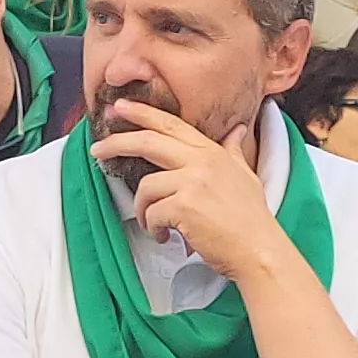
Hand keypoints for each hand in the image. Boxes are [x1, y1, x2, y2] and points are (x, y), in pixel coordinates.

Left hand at [92, 105, 296, 286]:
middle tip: (98, 149)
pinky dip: (153, 228)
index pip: (171, 124)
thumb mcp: (246, 176)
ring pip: (146, 187)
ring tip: (154, 224)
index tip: (120, 107)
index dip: (143, 113)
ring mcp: (193, 182)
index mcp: (212, 152)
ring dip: (143, 209)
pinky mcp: (184, 206)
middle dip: (117, 142)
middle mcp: (201, 161)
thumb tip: (235, 131)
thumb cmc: (251, 220)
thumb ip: (233, 151)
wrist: (259, 250)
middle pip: (149, 142)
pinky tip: (165, 235)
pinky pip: (152, 213)